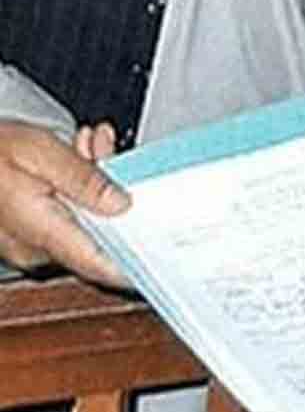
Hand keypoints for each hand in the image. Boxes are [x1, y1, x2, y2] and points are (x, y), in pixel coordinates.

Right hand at [0, 120, 129, 285]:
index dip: (138, 266)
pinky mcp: (30, 234)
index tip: (166, 257)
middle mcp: (38, 250)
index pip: (105, 266)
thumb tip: (121, 204)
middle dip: (116, 197)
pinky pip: (67, 218)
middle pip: (100, 236)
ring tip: (90, 146)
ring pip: (86, 223)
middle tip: (113, 159)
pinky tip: (75, 159)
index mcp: (44, 234)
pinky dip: (77, 191)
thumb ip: (83, 179)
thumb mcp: (38, 152)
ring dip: (96, 187)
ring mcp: (33, 245)